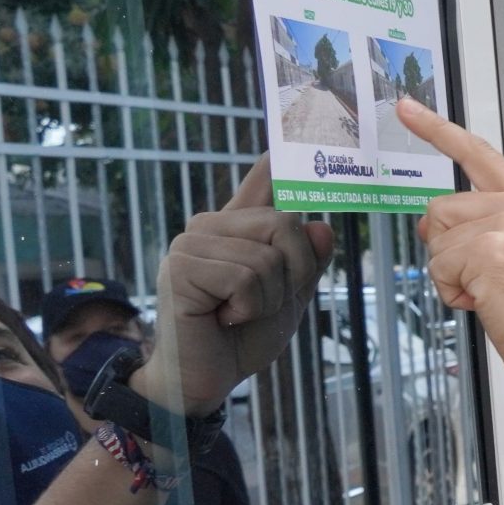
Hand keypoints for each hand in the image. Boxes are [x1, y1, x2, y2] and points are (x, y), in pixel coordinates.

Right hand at [142, 158, 332, 413]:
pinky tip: (223, 318)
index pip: (265, 178)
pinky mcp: (183, 264)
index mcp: (239, 227)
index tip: (295, 124)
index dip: (282, 154)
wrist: (205, 380)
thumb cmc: (242, 338)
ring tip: (238, 313)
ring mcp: (193, 240)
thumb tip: (321, 227)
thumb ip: (305, 263)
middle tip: (261, 304)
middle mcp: (213, 224)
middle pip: (284, 225)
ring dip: (268, 298)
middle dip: (292, 274)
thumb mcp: (288, 298)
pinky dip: (248, 307)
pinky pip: (246, 276)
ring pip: (268, 255)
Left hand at [401, 98, 503, 392]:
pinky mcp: (488, 251)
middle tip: (481, 278)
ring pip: (437, 239)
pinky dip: (453, 292)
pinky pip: (439, 267)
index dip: (437, 130)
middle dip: (446, 248)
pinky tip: (486, 302)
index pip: (477, 154)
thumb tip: (436, 224)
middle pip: (441, 208)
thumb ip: (486, 227)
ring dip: (451, 274)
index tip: (408, 109)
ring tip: (490, 292)